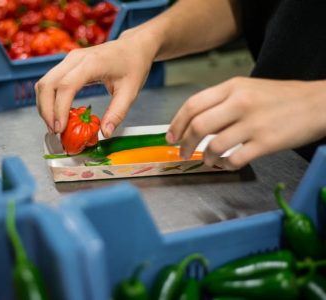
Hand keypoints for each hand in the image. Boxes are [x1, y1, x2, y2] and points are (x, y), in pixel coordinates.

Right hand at [35, 30, 156, 136]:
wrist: (133, 46)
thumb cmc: (134, 65)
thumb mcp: (131, 91)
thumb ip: (117, 113)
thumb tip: (105, 133)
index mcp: (92, 63)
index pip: (66, 86)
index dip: (59, 109)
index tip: (60, 128)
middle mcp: (75, 58)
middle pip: (48, 84)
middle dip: (47, 111)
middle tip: (55, 131)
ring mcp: (69, 59)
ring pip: (44, 83)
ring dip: (44, 106)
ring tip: (55, 125)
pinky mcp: (67, 64)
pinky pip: (50, 81)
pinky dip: (49, 99)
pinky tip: (57, 114)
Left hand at [166, 77, 325, 169]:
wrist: (317, 103)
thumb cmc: (279, 97)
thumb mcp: (247, 89)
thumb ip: (221, 102)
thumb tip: (194, 122)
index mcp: (232, 87)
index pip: (193, 104)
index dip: (176, 123)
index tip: (170, 137)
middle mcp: (240, 103)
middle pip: (198, 125)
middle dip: (184, 143)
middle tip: (182, 152)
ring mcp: (253, 123)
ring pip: (214, 145)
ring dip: (204, 157)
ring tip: (206, 160)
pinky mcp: (266, 143)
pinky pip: (234, 159)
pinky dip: (224, 165)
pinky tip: (224, 164)